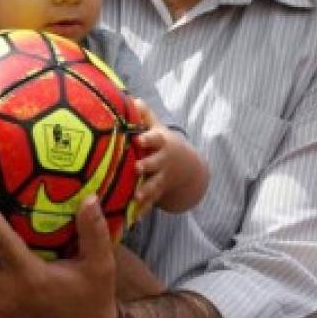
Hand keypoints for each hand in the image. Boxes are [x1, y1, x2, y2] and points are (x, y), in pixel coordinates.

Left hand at [131, 98, 208, 214]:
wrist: (185, 167)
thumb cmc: (161, 143)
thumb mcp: (156, 127)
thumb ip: (144, 115)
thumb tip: (131, 99)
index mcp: (161, 143)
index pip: (155, 139)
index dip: (147, 139)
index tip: (138, 139)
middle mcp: (162, 161)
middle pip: (155, 163)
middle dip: (147, 166)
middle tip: (137, 168)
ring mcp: (161, 178)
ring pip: (153, 185)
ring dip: (146, 191)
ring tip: (136, 197)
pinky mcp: (157, 193)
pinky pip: (149, 203)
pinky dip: (141, 211)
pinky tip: (132, 218)